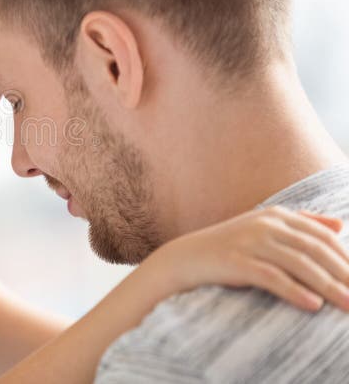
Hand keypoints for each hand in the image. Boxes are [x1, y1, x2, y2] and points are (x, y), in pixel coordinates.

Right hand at [152, 206, 348, 311]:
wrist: (187, 257)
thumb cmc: (231, 247)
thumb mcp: (266, 229)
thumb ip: (303, 224)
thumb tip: (339, 225)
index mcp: (277, 215)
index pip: (323, 236)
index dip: (347, 258)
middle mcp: (266, 224)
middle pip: (316, 250)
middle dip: (344, 274)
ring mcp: (250, 241)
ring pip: (299, 264)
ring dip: (328, 287)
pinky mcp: (237, 261)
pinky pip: (272, 277)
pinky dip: (295, 291)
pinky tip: (313, 305)